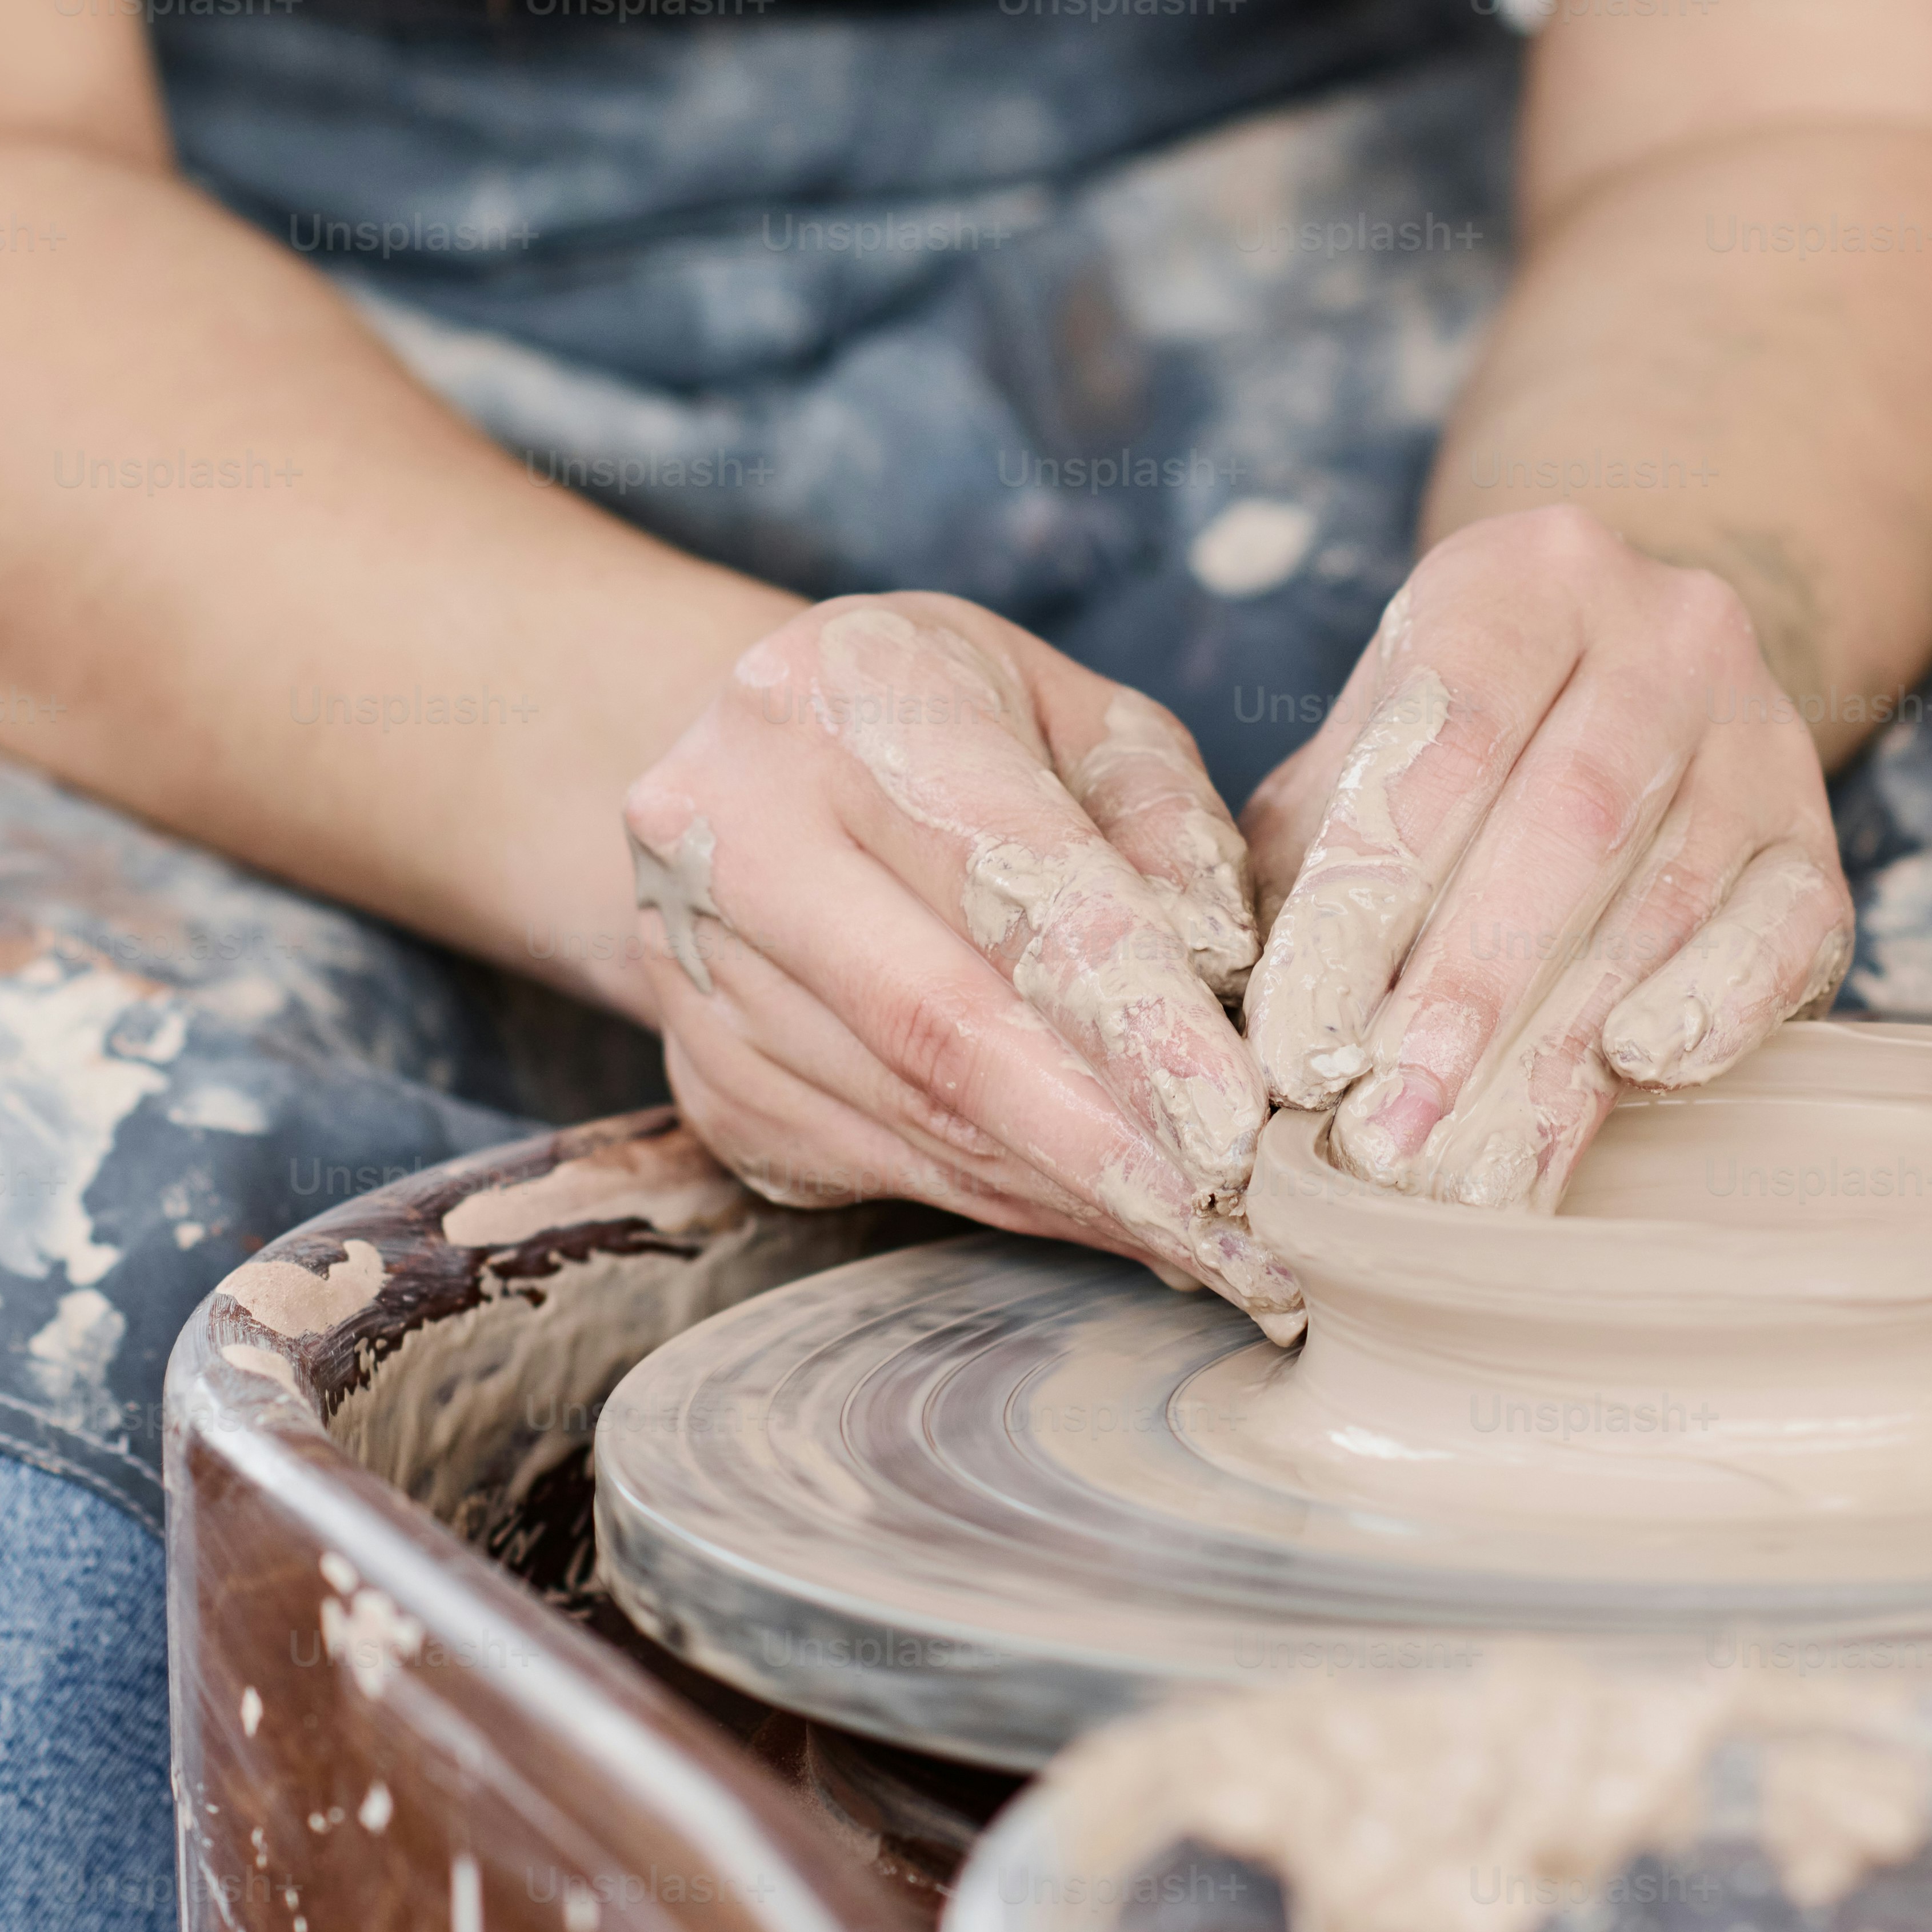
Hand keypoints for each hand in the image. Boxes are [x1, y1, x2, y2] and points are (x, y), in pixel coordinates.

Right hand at [624, 595, 1303, 1325]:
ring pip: (913, 1117)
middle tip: (1237, 1230)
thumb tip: (1220, 977)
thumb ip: (1163, 823)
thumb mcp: (1077, 715)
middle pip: (940, 1027)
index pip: (1011, 884)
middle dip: (1106, 1148)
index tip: (1236, 1123)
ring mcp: (694, 962)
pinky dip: (1005, 1199)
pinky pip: (876, 1163)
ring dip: (1071, 1193)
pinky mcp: (701, 1073)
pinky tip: (1101, 1214)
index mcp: (847, 695)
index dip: (1131, 1017)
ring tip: (1200, 1236)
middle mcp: (737, 824)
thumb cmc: (947, 727)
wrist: (750, 762)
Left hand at [1242, 508, 1853, 1207]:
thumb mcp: (1364, 750)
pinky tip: (1634, 1072)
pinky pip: (1782, 930)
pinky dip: (1713, 1009)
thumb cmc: (1458, 743)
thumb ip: (1302, 864)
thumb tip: (1238, 1032)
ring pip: (1665, 891)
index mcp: (1526, 578)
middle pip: (1565, 820)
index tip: (1298, 1048)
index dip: (1366, 903)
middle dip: (1465, 993)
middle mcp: (1667, 630)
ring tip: (1468, 1159)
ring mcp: (1762, 731)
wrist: (1630, 677)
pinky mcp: (1816, 837)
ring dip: (1562, 1039)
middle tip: (1385, 1131)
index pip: (1445, 740)